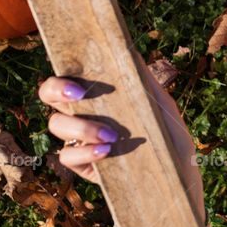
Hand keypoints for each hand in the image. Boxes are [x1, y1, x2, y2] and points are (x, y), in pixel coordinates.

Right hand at [38, 52, 205, 217]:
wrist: (177, 175)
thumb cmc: (169, 135)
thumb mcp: (161, 105)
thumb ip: (144, 81)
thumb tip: (128, 51)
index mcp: (97, 95)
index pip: (68, 76)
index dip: (62, 78)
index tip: (81, 86)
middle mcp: (82, 113)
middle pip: (49, 95)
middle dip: (56, 90)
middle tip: (80, 97)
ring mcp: (79, 139)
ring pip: (56, 124)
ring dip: (81, 126)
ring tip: (111, 135)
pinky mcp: (82, 165)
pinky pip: (67, 155)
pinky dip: (85, 152)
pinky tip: (106, 151)